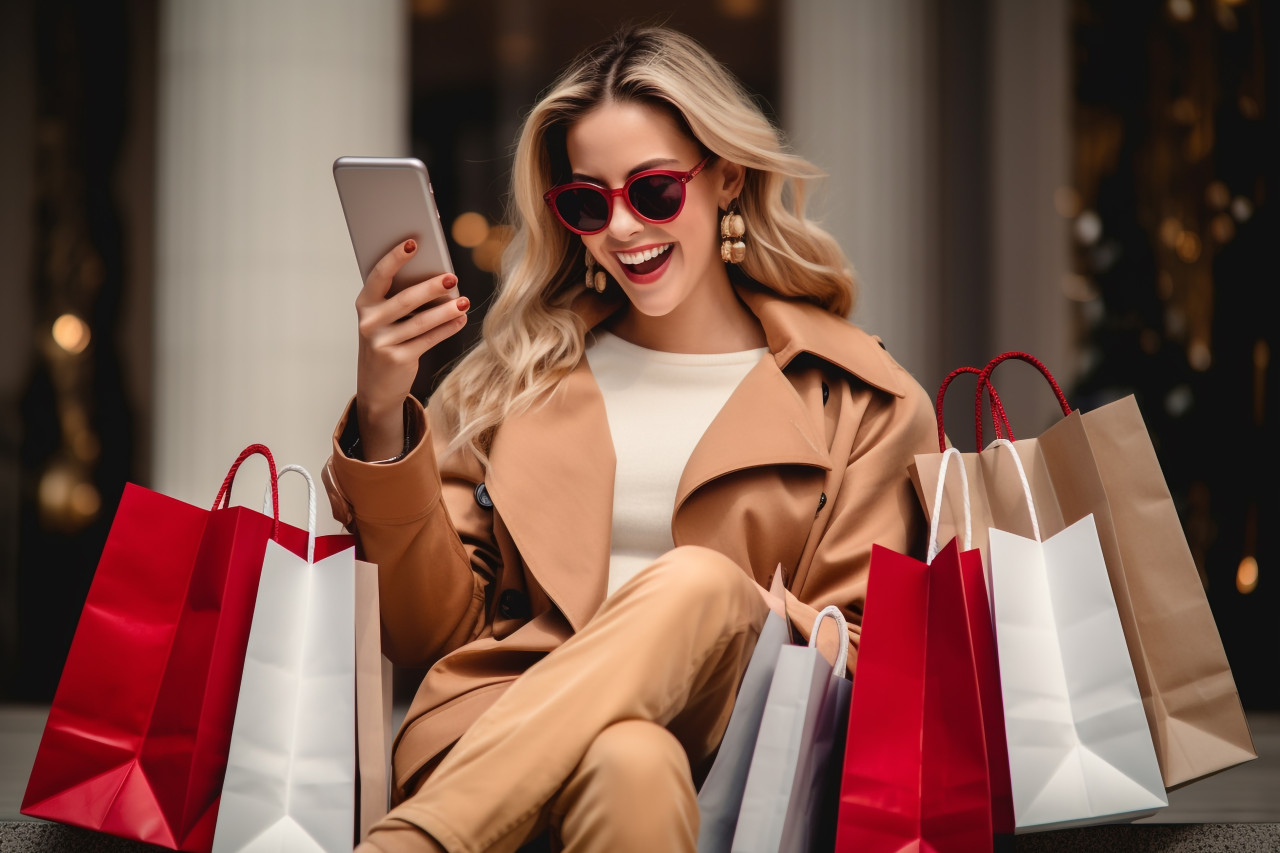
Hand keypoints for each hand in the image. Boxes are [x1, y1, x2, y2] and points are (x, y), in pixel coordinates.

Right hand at [354, 239, 468, 459]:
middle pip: (404, 300)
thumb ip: (401, 298)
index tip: (414, 243)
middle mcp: (369, 322)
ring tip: (464, 301)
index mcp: (364, 304)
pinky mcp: (397, 360)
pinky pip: (427, 340)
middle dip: (431, 287)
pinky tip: (460, 319)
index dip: (395, 258)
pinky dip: (447, 328)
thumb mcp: (385, 318)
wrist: (376, 385)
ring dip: (445, 311)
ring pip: (420, 322)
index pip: (379, 275)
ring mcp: (381, 343)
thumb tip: (438, 277)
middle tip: (452, 277)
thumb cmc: (386, 340)